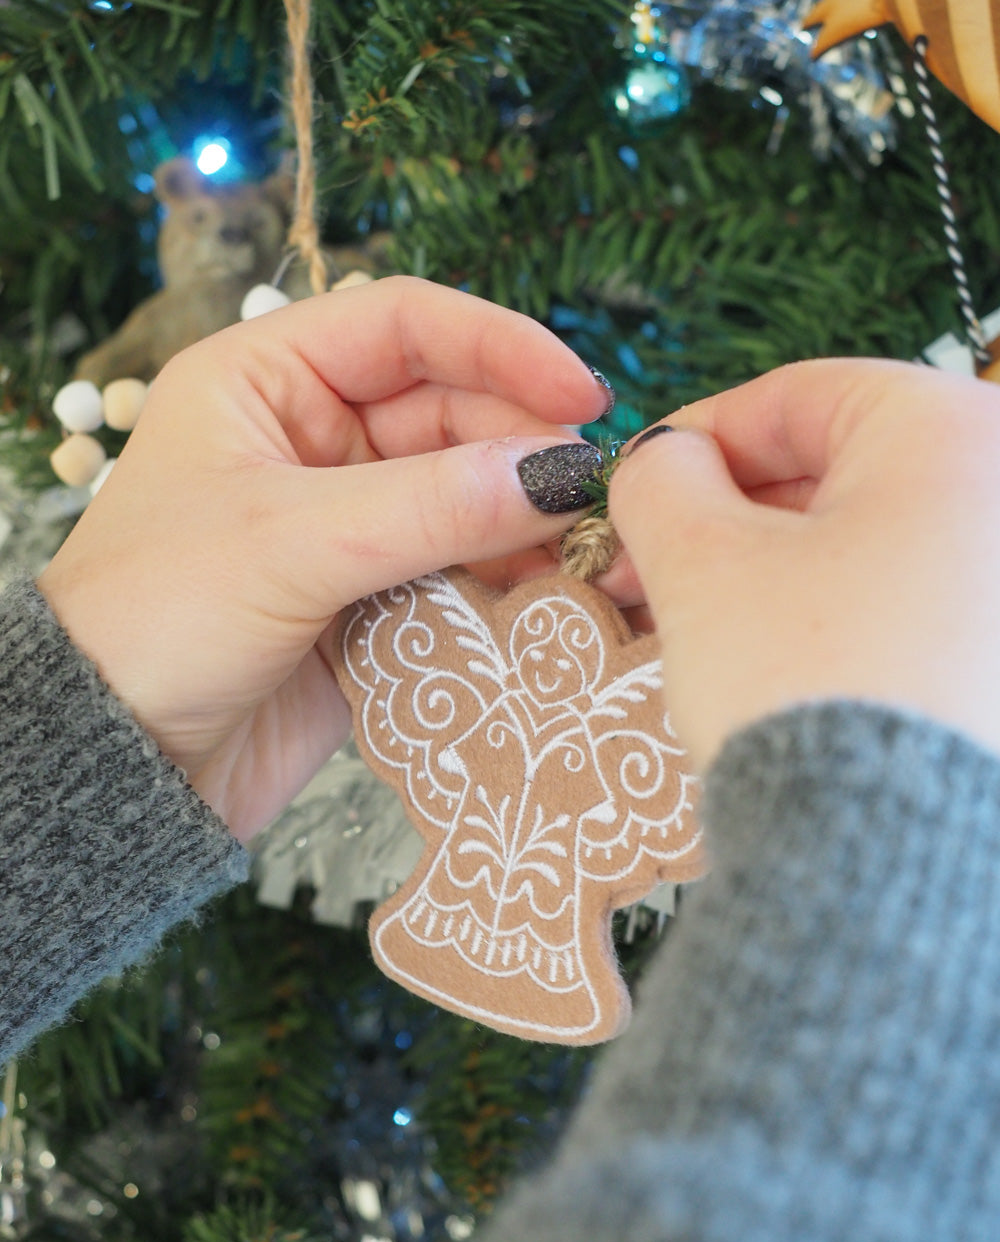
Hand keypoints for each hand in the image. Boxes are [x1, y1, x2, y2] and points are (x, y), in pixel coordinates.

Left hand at [38, 276, 609, 838]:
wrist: (119, 760)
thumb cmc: (156, 618)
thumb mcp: (290, 543)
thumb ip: (430, 505)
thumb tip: (558, 473)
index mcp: (267, 380)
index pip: (405, 324)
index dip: (501, 346)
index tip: (581, 393)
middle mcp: (312, 439)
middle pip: (452, 414)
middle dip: (522, 448)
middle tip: (591, 494)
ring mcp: (346, 522)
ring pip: (465, 497)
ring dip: (524, 521)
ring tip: (585, 554)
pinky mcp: (372, 597)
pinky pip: (459, 569)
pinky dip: (505, 580)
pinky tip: (547, 597)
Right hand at [609, 357, 999, 770]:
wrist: (885, 853)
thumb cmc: (805, 684)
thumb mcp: (702, 563)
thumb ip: (660, 481)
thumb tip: (659, 462)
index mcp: (955, 432)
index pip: (802, 396)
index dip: (699, 432)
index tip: (639, 473)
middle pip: (841, 470)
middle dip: (728, 514)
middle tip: (647, 560)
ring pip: (872, 542)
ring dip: (771, 567)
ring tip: (692, 616)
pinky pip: (908, 601)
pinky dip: (836, 611)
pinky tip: (771, 652)